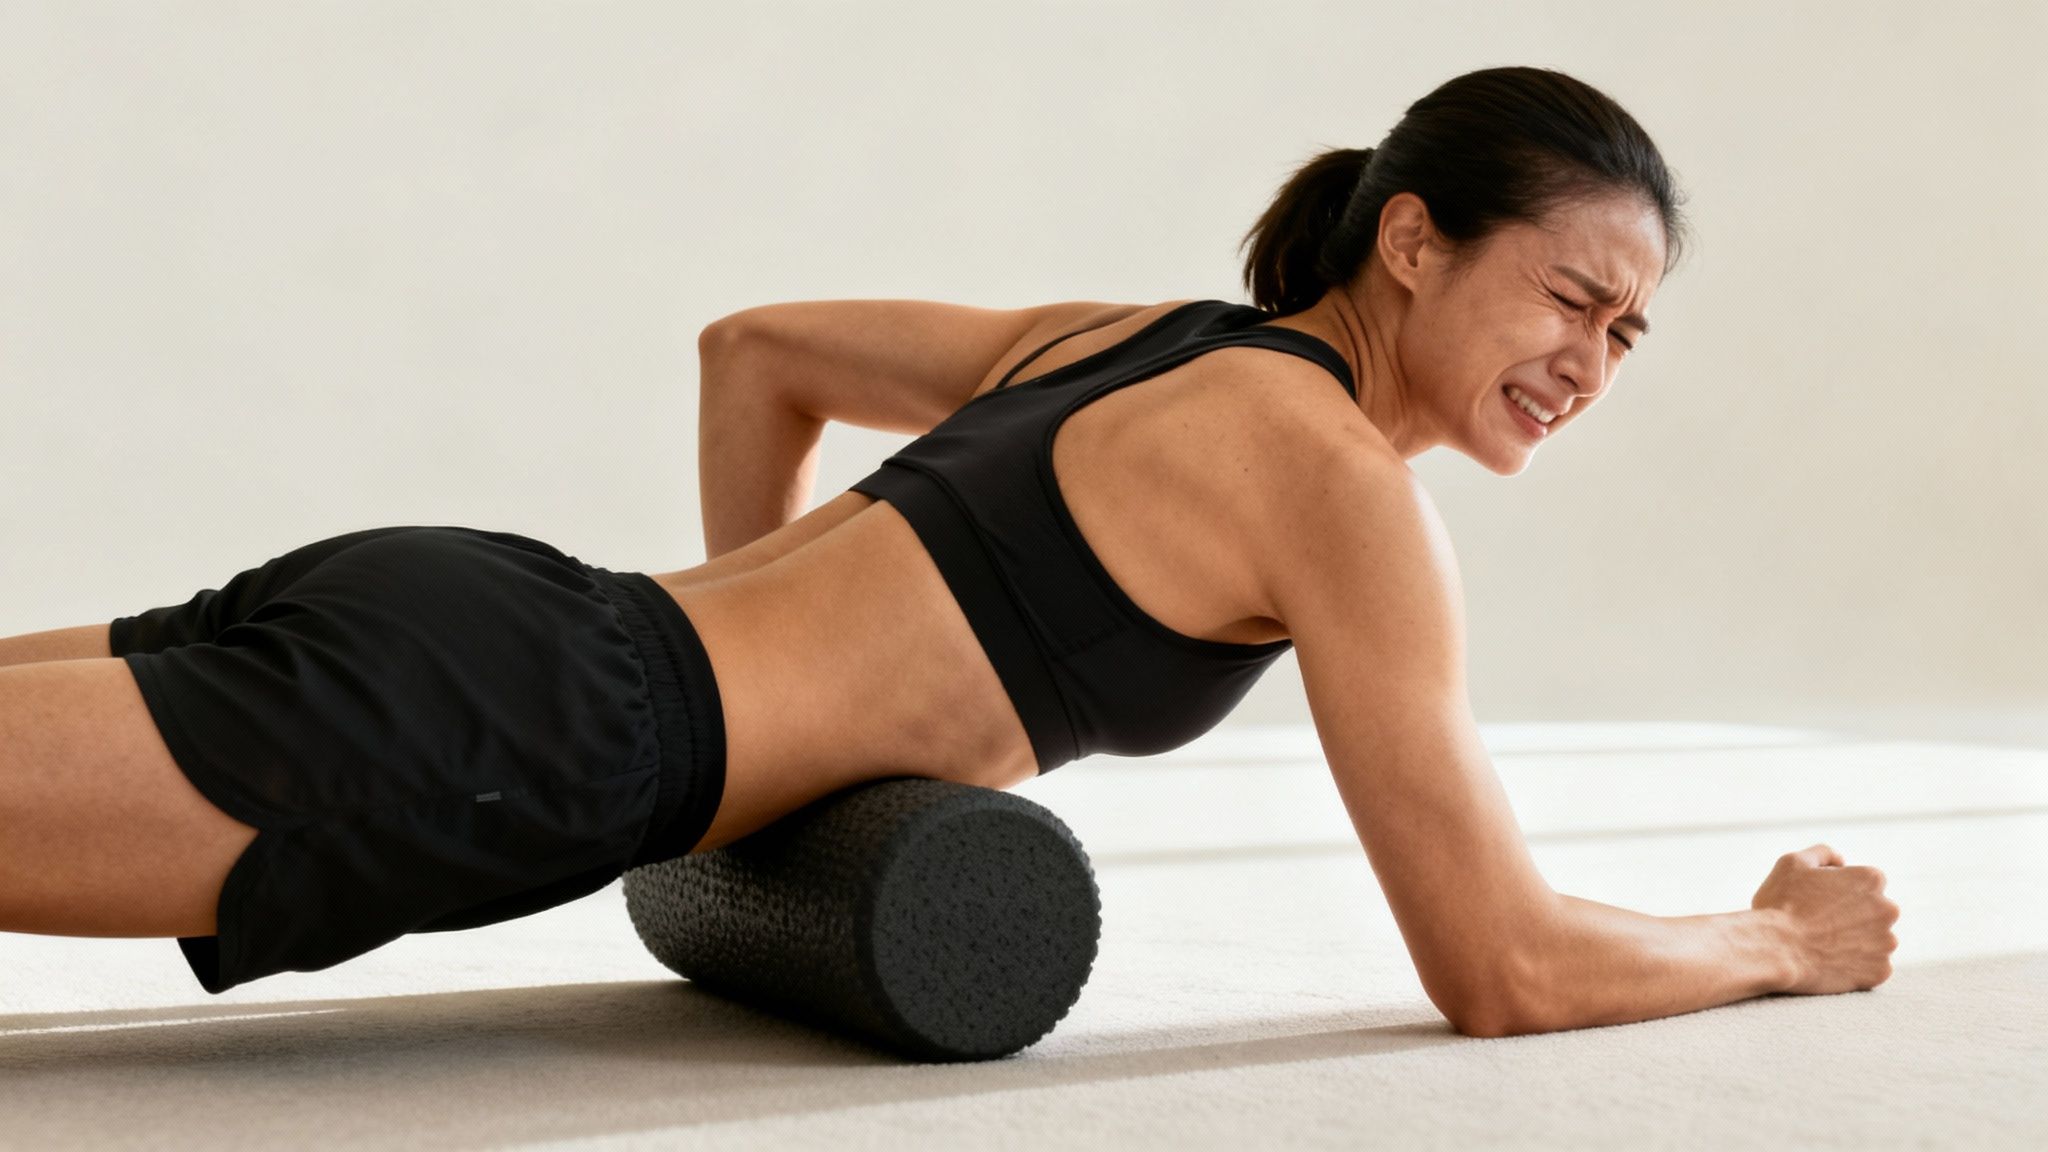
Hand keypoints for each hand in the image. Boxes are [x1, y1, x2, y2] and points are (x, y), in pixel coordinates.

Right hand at [1752, 843, 1900, 994]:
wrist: (1775, 950)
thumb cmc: (1781, 904)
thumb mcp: (1792, 863)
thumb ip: (1823, 854)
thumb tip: (1841, 861)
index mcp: (1871, 879)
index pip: (1866, 882)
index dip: (1841, 891)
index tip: (1820, 902)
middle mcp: (1887, 909)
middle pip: (1875, 912)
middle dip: (1854, 917)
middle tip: (1821, 925)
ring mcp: (1886, 942)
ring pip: (1875, 940)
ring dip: (1857, 942)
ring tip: (1824, 945)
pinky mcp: (1880, 971)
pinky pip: (1872, 968)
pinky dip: (1856, 967)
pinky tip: (1831, 963)